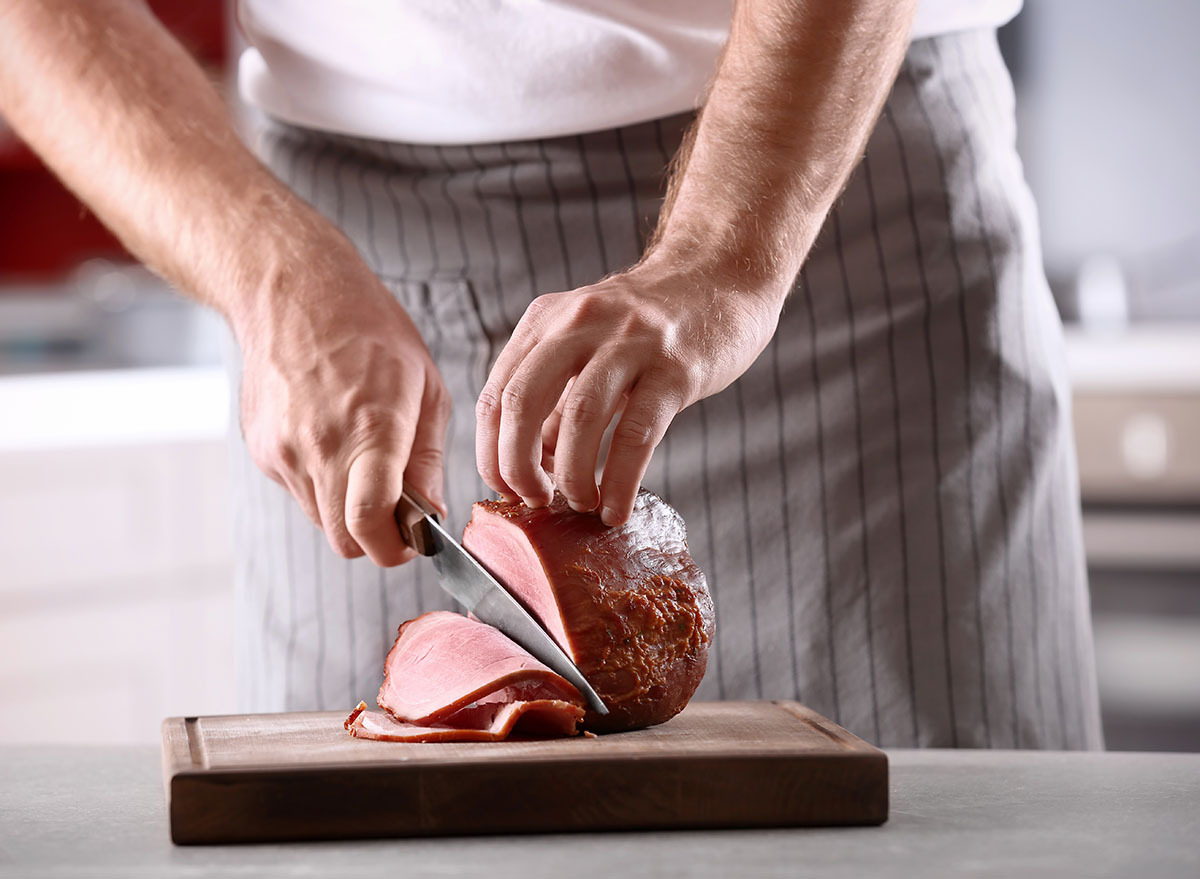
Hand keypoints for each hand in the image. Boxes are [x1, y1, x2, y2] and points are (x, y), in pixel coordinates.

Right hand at [236, 233, 450, 565]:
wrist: (292, 291)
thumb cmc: (371, 330)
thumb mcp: (426, 387)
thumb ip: (427, 460)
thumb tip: (431, 516)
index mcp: (371, 429)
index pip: (370, 523)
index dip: (394, 549)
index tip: (412, 541)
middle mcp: (320, 447)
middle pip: (344, 539)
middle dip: (374, 538)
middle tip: (397, 509)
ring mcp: (283, 451)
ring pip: (322, 519)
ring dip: (348, 509)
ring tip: (365, 458)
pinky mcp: (262, 450)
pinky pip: (299, 491)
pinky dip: (322, 484)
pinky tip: (333, 437)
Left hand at [475, 256, 783, 525]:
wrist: (718, 280)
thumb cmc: (647, 328)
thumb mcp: (586, 349)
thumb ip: (554, 403)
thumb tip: (529, 468)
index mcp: (546, 321)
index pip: (494, 395)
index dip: (491, 454)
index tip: (507, 491)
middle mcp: (579, 323)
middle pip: (521, 403)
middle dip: (518, 467)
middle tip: (534, 501)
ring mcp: (629, 341)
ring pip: (578, 417)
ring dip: (571, 477)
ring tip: (580, 504)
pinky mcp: (675, 366)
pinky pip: (637, 434)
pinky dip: (620, 482)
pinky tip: (616, 508)